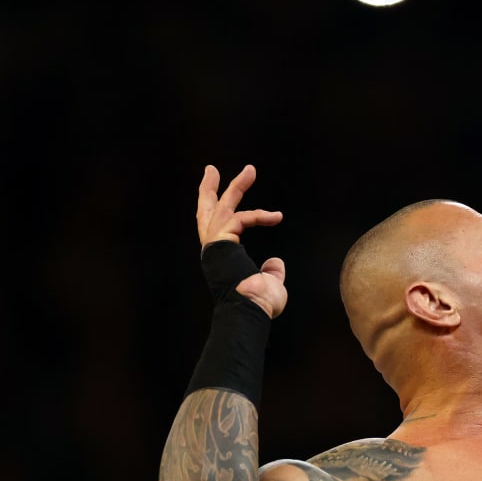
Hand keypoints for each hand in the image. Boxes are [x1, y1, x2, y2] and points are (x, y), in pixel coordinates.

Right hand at [196, 163, 287, 317]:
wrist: (249, 311)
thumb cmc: (258, 304)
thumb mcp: (270, 285)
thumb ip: (271, 271)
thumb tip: (275, 263)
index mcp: (222, 259)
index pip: (220, 230)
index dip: (230, 213)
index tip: (242, 202)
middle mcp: (214, 251)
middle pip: (206, 212)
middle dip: (208, 189)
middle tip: (211, 169)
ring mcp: (215, 246)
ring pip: (220, 207)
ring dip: (236, 186)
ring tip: (250, 170)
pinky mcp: (220, 242)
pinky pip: (239, 219)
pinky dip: (258, 216)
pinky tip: (276, 216)